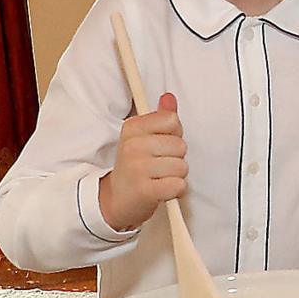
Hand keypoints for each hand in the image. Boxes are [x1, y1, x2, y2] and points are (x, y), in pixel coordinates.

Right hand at [95, 91, 185, 234]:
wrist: (116, 199)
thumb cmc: (136, 166)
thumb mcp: (143, 138)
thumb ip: (159, 118)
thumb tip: (169, 98)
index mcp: (132, 127)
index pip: (172, 120)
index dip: (174, 134)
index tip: (161, 144)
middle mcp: (132, 145)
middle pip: (180, 145)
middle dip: (176, 157)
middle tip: (159, 166)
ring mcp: (137, 168)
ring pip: (182, 166)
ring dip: (176, 176)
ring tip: (159, 178)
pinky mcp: (144, 190)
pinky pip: (178, 185)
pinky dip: (175, 190)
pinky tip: (162, 190)